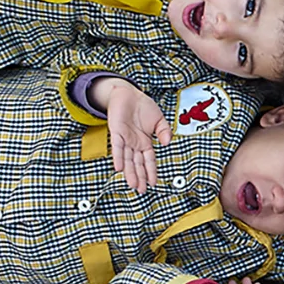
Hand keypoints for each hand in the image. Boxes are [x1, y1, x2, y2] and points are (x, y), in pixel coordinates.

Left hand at [102, 78, 170, 193]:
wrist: (127, 93)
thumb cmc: (142, 106)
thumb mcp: (159, 119)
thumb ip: (165, 131)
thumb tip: (167, 143)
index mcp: (145, 142)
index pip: (149, 160)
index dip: (151, 172)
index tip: (153, 183)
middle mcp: (134, 143)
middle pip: (137, 164)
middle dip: (140, 177)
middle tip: (142, 190)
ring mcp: (125, 139)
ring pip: (128, 159)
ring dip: (130, 172)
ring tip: (133, 185)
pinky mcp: (116, 132)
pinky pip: (117, 147)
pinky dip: (118, 157)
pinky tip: (119, 168)